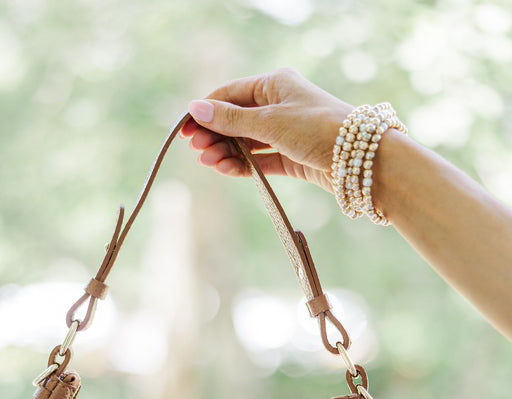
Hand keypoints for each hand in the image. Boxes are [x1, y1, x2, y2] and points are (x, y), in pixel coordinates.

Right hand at [181, 67, 352, 193]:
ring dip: (226, 152)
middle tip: (196, 151)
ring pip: (246, 142)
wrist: (359, 158)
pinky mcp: (291, 158)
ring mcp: (285, 132)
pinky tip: (226, 169)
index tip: (185, 130)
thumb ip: (231, 119)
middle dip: (215, 135)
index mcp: (275, 84)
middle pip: (236, 120)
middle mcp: (279, 105)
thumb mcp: (269, 122)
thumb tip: (195, 109)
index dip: (206, 111)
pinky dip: (242, 165)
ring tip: (209, 164)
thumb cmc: (317, 129)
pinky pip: (259, 160)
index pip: (231, 94)